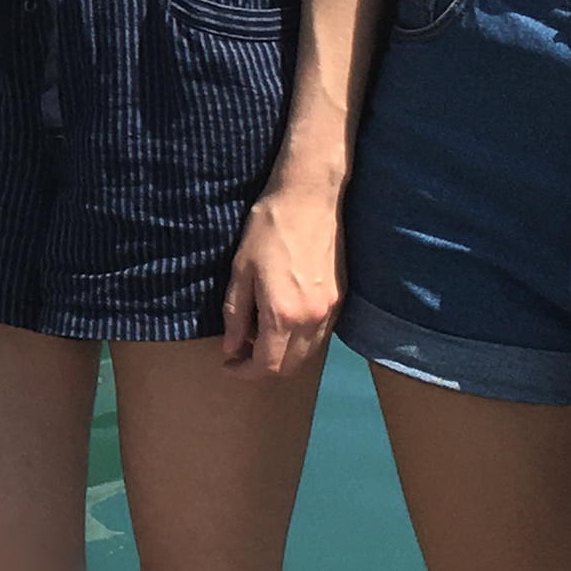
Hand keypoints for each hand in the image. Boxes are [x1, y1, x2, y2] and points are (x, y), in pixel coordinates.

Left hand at [217, 181, 339, 375]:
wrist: (309, 198)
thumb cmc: (267, 229)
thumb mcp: (240, 271)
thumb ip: (236, 315)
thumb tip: (232, 348)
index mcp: (283, 315)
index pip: (267, 366)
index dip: (244, 371)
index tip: (229, 364)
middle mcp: (313, 320)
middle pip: (290, 367)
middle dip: (264, 367)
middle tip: (242, 351)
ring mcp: (332, 310)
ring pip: (308, 354)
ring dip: (284, 354)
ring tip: (261, 334)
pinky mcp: (342, 299)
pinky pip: (321, 335)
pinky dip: (301, 340)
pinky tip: (284, 320)